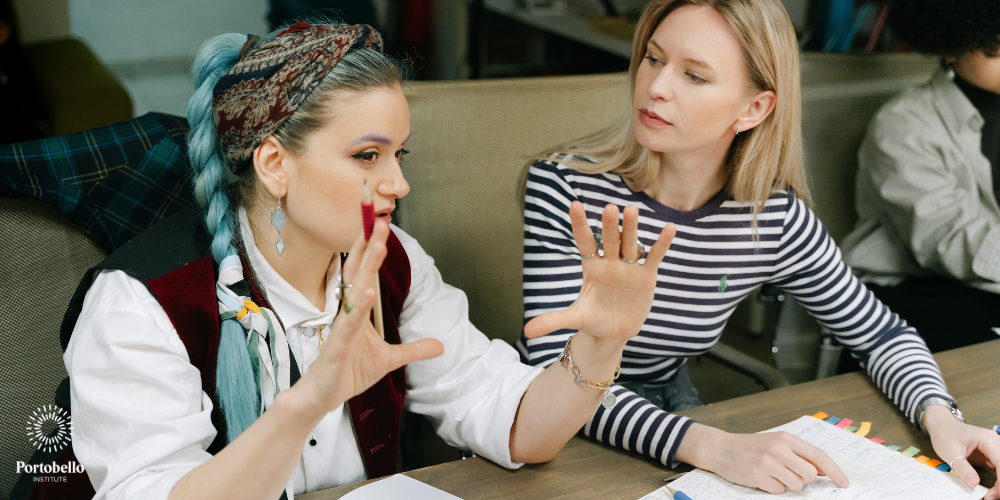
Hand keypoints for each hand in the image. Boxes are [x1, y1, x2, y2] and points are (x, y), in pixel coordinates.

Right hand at [290, 221, 443, 416]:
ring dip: (367, 268)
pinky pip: (349, 324)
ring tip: (378, 246)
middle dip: (369, 247)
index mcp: (358, 312)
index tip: (381, 227)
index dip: (373, 251)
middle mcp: (348, 313)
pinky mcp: (336, 345)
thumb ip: (414, 349)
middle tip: (380, 221)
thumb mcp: (390, 360)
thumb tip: (441, 346)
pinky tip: (367, 292)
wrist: (323, 396)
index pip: (365, 274)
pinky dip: (358, 308)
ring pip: (355, 291)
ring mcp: (341, 327)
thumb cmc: (349, 372)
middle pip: (359, 273)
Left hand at [523, 202, 675, 345]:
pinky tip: (669, 228)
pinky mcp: (646, 276)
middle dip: (609, 225)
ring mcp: (629, 267)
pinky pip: (654, 257)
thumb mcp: (574, 319)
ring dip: (631, 228)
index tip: (574, 205)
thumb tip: (526, 332)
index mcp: (591, 267)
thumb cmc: (592, 320)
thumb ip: (552, 320)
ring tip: (632, 210)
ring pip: (630, 243)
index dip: (579, 225)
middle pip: (609, 240)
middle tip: (610, 208)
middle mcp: (610, 262)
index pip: (584, 242)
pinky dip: (661, 244)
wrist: (614, 332)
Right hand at [678, 424, 849, 493]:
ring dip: (787, 484)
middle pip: (809, 474)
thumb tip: (822, 470)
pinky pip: (779, 491)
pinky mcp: (758, 476)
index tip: (844, 483)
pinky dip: (773, 488)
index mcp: (786, 439)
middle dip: (804, 479)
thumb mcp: (775, 443)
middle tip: (790, 475)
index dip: (835, 471)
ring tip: (773, 475)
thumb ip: (798, 454)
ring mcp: (768, 463)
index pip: (818, 456)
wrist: (721, 449)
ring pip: (796, 485)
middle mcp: (779, 449)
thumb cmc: (750, 447)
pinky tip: (762, 479)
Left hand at [925, 405, 999, 498]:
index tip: (993, 494)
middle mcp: (994, 442)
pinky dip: (998, 479)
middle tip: (992, 496)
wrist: (941, 426)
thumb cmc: (945, 435)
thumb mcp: (950, 453)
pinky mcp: (991, 454)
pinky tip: (994, 489)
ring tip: (992, 494)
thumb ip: (963, 468)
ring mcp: (994, 448)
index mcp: (987, 439)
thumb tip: (974, 483)